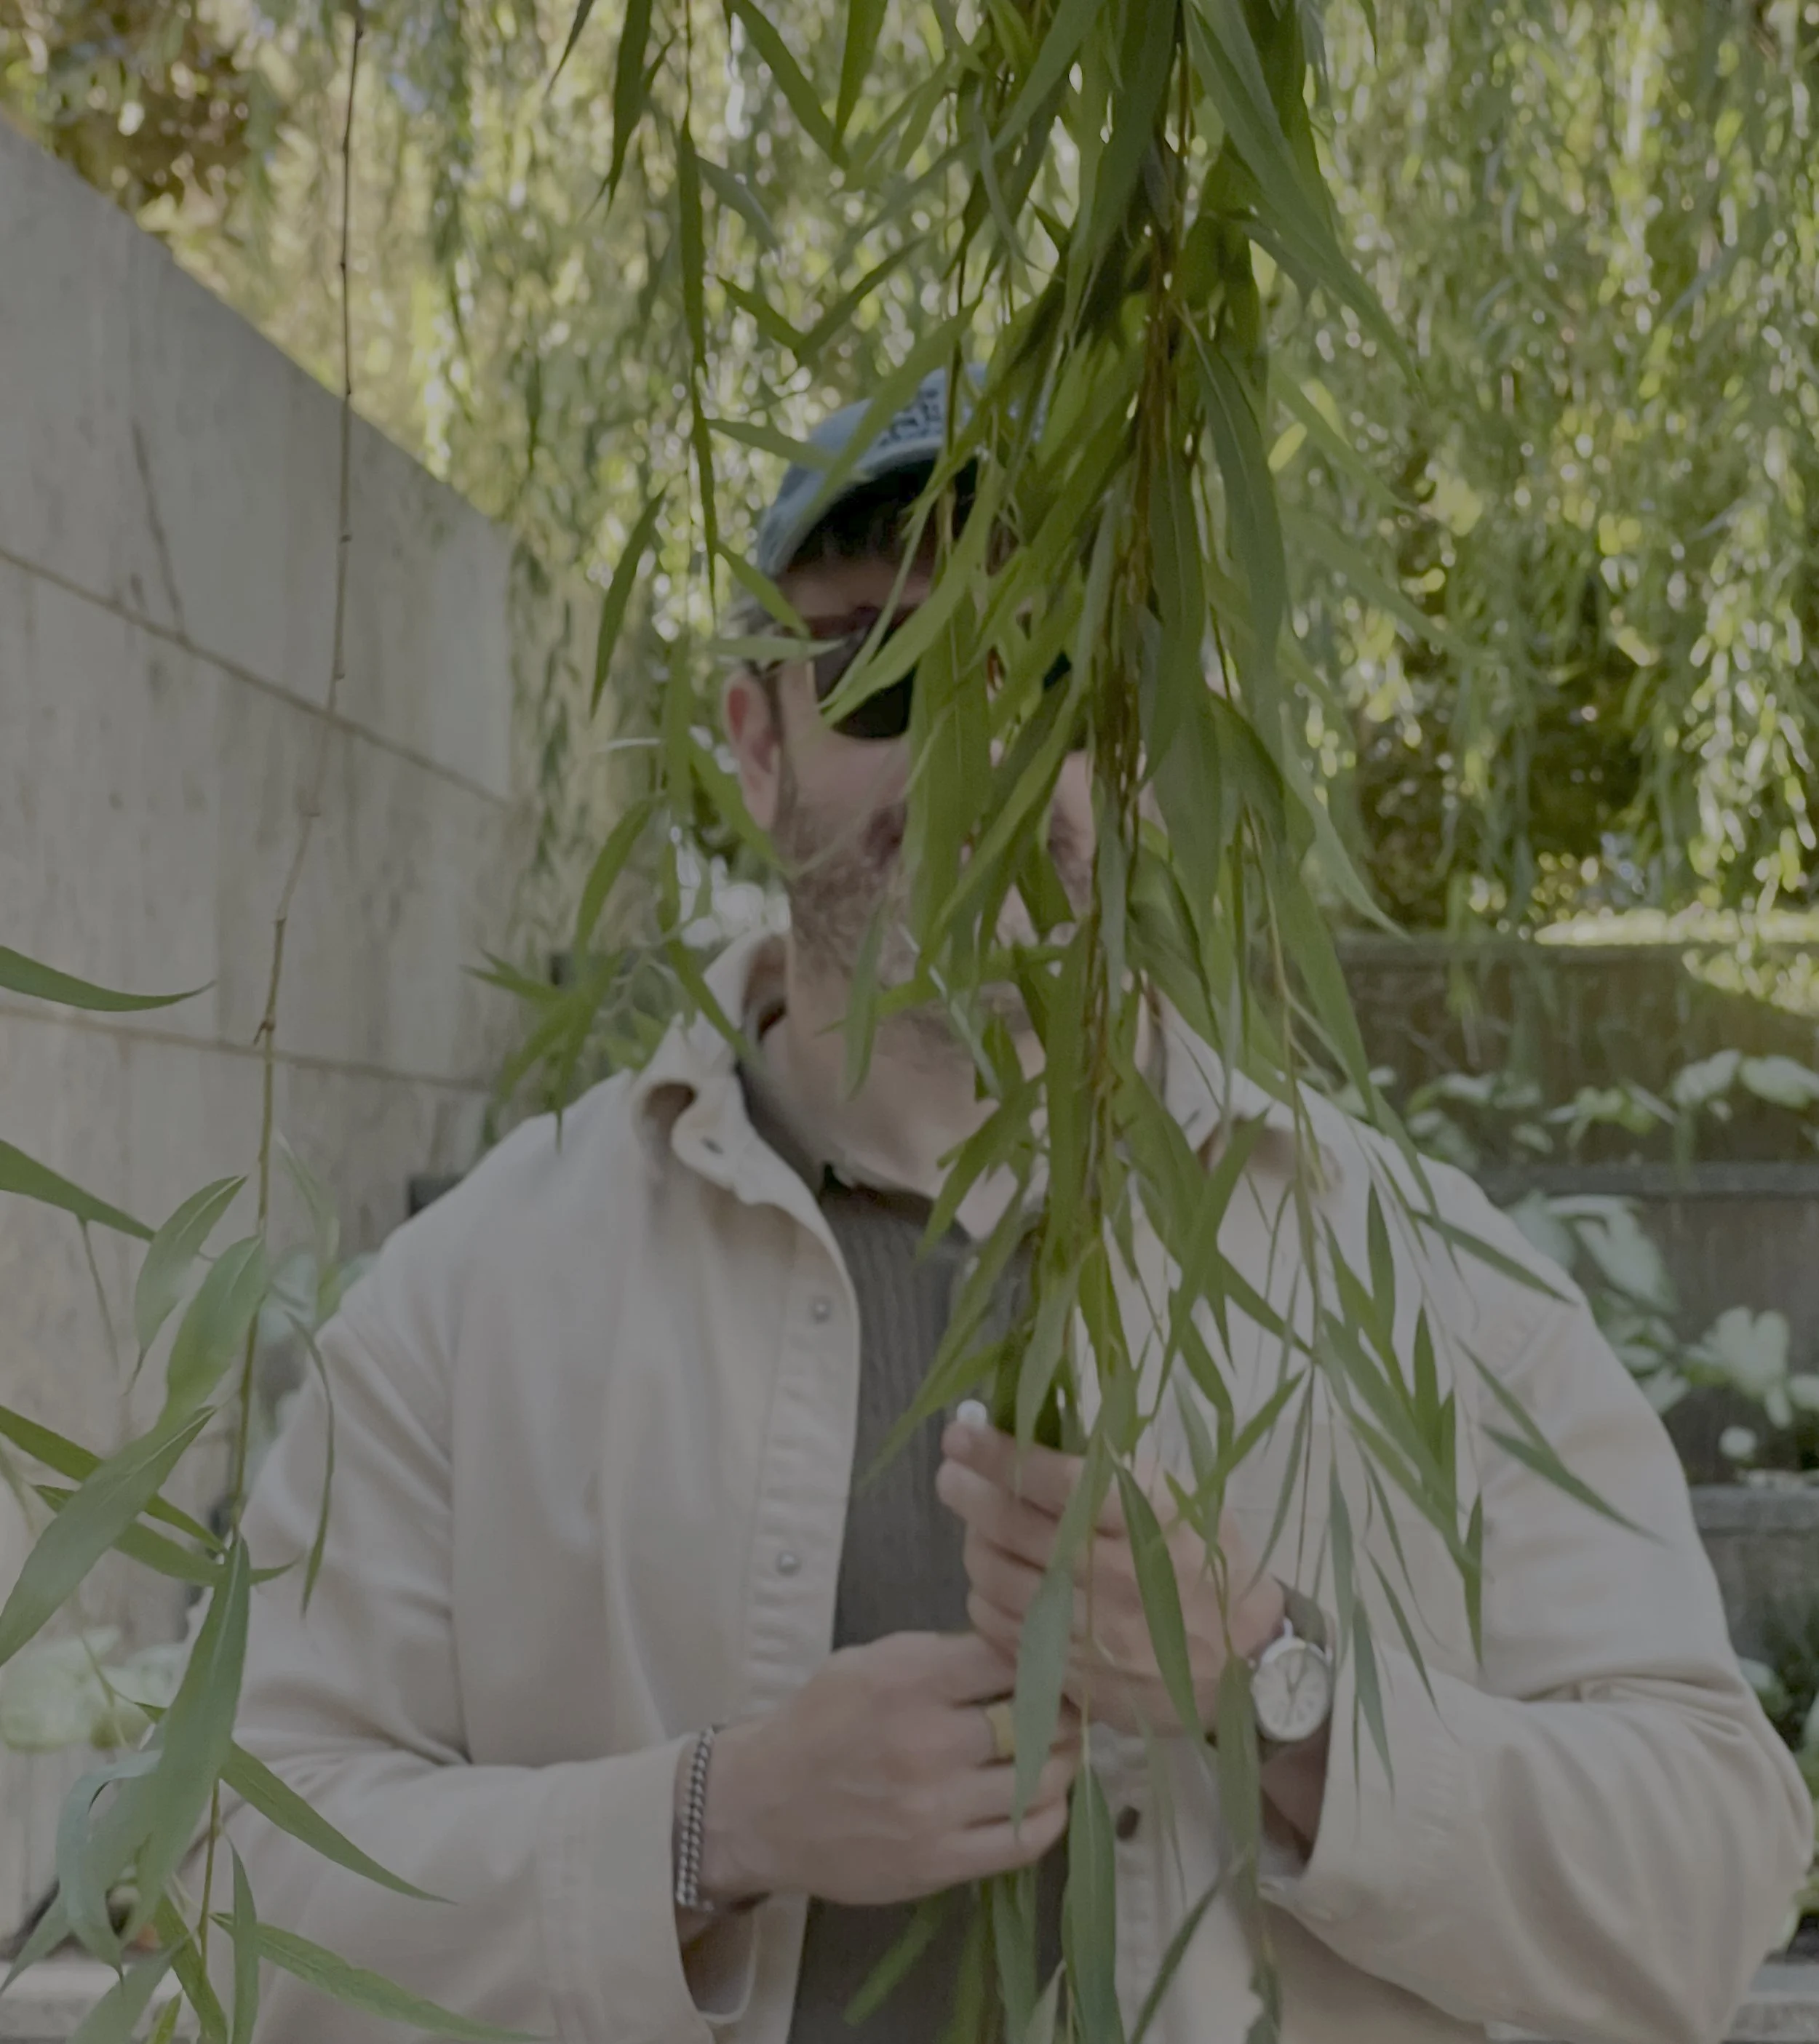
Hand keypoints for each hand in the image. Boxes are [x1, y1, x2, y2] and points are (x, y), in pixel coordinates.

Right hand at [694, 1632, 1080, 1908]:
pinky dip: (1049, 1814)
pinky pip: (1025, 1840)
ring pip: (1042, 1780)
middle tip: (1066, 1707)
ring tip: (1057, 1749)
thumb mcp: (870, 1663)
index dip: (1042, 1656)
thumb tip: (1018, 1655)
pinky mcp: (937, 1864)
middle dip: (1062, 1709)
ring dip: (1062, 1760)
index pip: (1010, 1658)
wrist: (762, 1807)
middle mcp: (925, 1744)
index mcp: (906, 1681)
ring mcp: (933, 1810)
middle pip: (1037, 1720)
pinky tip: (1043, 1797)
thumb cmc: (821, 1723)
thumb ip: (941, 1656)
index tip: (1051, 1660)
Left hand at [936, 1417, 1284, 1737]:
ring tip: (978, 1529)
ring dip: (975, 1547)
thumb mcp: (1180, 1500)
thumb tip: (1039, 1429)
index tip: (959, 1434)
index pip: (1055, 1478)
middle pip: (1012, 1527)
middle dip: (967, 1494)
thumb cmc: (1209, 1563)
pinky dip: (987, 1602)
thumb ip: (1116, 1470)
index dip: (997, 1453)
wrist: (1249, 1663)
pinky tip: (996, 1584)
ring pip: (997, 1580)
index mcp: (1147, 1517)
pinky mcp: (1077, 1675)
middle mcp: (1116, 1573)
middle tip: (951, 1477)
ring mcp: (1094, 1631)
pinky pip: (1005, 1632)